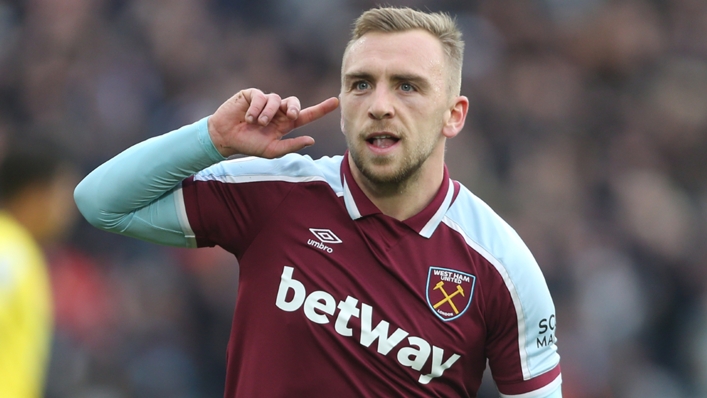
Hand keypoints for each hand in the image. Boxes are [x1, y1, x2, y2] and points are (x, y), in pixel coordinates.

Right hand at [207, 88, 338, 157]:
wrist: (225, 138)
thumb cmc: (249, 145)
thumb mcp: (272, 150)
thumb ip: (291, 145)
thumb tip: (312, 140)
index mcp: (285, 124)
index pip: (307, 115)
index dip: (321, 109)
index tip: (336, 101)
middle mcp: (278, 111)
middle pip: (294, 102)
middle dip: (295, 107)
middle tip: (292, 116)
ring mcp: (265, 102)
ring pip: (276, 100)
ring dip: (268, 113)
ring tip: (258, 123)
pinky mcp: (252, 95)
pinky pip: (261, 97)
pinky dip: (256, 109)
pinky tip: (248, 118)